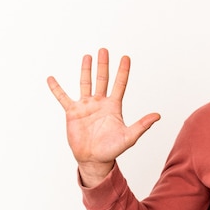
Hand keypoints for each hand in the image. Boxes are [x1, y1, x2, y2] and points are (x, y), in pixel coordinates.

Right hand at [47, 48, 160, 186]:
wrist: (94, 159)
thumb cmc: (112, 149)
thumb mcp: (129, 137)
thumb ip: (142, 125)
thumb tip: (158, 116)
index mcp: (114, 107)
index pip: (120, 84)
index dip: (123, 71)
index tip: (126, 57)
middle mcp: (100, 103)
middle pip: (102, 80)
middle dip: (103, 65)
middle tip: (104, 50)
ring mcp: (86, 106)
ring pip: (85, 84)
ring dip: (86, 70)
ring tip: (87, 56)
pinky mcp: (72, 113)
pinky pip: (63, 98)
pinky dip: (57, 89)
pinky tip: (51, 78)